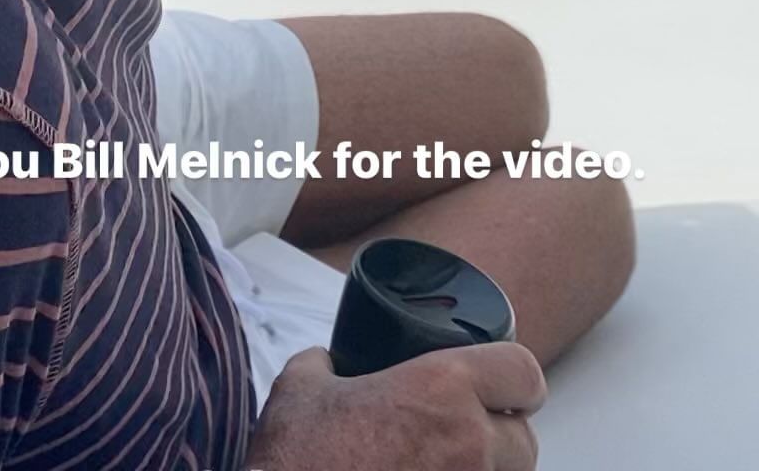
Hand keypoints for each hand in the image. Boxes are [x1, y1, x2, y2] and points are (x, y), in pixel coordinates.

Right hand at [246, 342, 544, 470]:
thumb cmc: (296, 457)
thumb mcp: (301, 386)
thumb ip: (325, 364)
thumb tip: (327, 362)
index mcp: (444, 389)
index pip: (524, 373)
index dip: (516, 378)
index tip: (501, 386)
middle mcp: (469, 444)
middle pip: (527, 441)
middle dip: (504, 437)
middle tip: (467, 433)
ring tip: (448, 465)